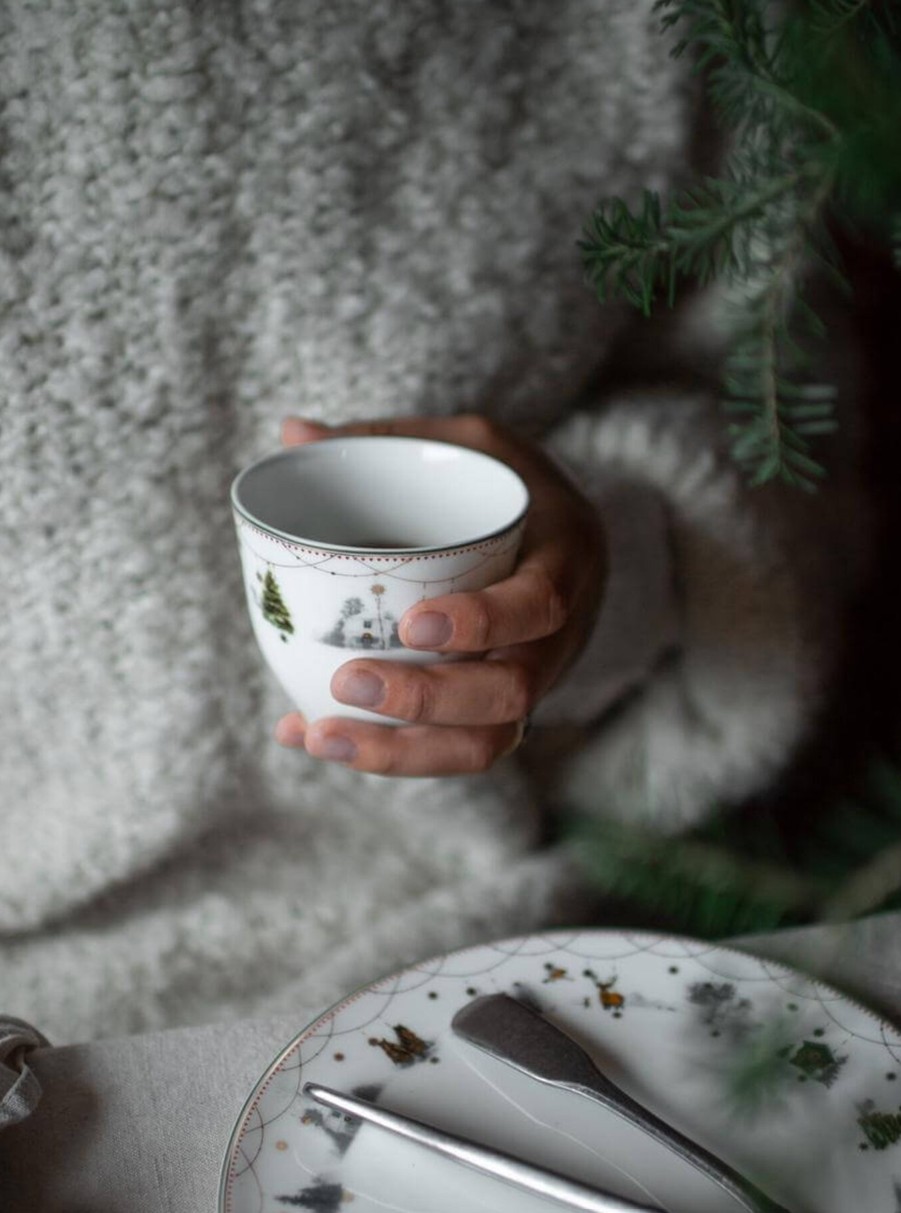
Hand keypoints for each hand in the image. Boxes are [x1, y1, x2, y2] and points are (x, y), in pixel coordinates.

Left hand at [275, 415, 605, 775]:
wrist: (567, 545)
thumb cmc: (512, 489)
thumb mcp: (471, 447)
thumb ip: (392, 440)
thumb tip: (293, 432)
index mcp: (566, 562)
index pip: (540, 607)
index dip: (483, 624)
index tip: (411, 624)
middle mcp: (557, 638)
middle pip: (512, 697)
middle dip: (427, 701)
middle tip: (348, 684)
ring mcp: (530, 682)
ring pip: (483, 745)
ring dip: (399, 752)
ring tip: (318, 736)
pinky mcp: (494, 711)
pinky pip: (450, 748)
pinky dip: (380, 751)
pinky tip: (307, 733)